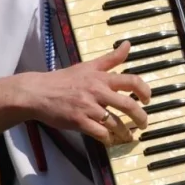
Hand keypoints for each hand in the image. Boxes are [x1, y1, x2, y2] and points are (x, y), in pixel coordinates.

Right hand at [23, 42, 150, 144]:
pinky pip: (100, 134)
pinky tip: (109, 140)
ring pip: (116, 123)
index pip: (131, 81)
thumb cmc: (63, 80)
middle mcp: (97, 91)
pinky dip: (108, 139)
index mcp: (101, 78)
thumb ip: (110, 58)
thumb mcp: (88, 66)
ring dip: (125, 132)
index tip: (147, 99)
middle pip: (128, 105)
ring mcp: (88, 107)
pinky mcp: (79, 121)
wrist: (37, 92)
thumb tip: (128, 44)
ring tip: (127, 137)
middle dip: (141, 117)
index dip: (144, 90)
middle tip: (143, 124)